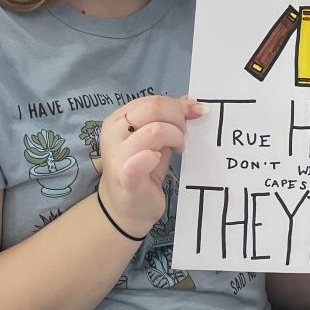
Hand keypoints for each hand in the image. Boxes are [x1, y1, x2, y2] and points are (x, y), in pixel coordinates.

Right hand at [98, 95, 202, 236]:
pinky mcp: (127, 177)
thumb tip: (192, 101)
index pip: (151, 101)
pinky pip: (144, 158)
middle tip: (183, 136)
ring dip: (175, 137)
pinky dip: (156, 157)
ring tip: (178, 149)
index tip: (195, 114)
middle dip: (178, 119)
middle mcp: (114, 133)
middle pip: (152, 108)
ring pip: (155, 130)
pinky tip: (159, 161)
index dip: (177, 105)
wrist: (128, 208)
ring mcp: (117, 154)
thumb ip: (169, 118)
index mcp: (118, 119)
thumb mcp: (156, 139)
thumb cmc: (143, 169)